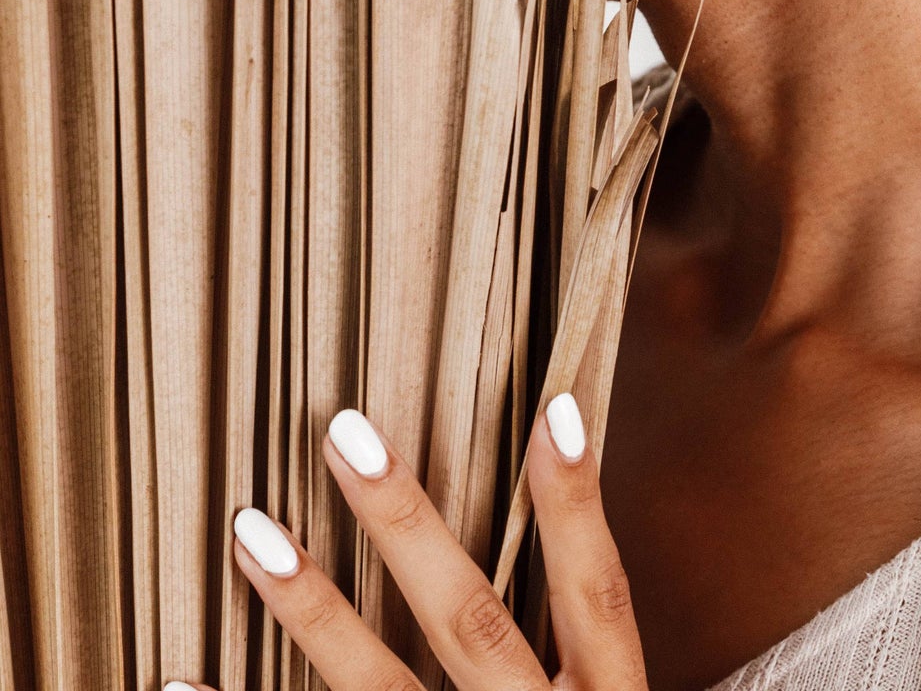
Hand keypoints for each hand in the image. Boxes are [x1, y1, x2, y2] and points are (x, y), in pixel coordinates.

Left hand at [163, 393, 646, 690]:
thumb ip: (571, 643)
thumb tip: (543, 483)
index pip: (597, 592)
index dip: (579, 506)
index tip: (553, 406)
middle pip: (471, 624)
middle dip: (407, 528)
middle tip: (345, 433)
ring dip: (315, 613)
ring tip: (250, 531)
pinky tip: (174, 685)